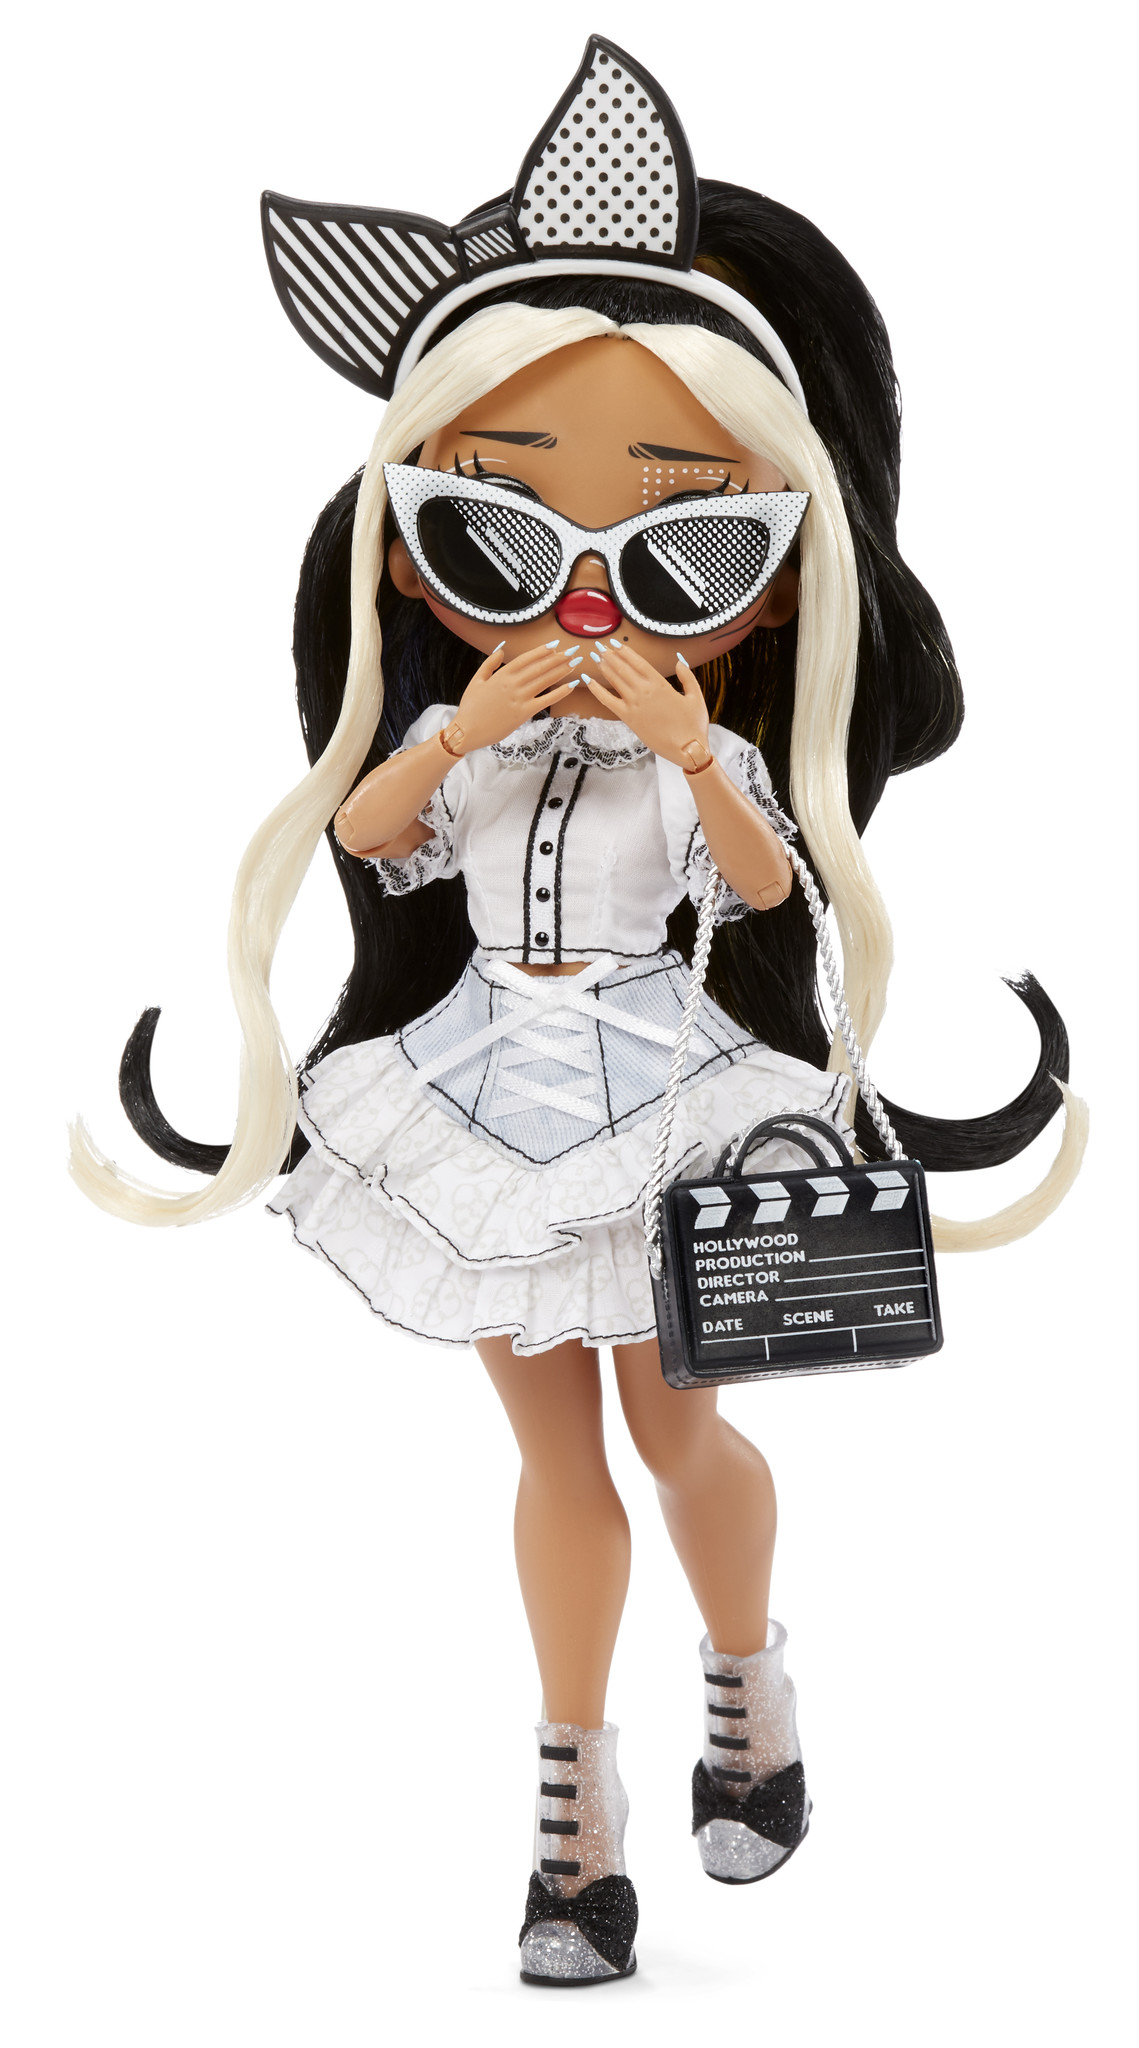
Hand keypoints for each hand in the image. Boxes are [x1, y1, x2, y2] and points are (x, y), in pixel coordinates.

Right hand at [451, 640, 581, 751]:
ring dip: (562, 671)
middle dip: (558, 658)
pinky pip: (546, 701)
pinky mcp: (524, 713)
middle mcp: (513, 684)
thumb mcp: (476, 680)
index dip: (542, 650)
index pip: (526, 658)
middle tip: (573, 651)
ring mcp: (519, 699)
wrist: (466, 731)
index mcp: (502, 675)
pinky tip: (571, 686)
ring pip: (545, 681)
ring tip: (575, 663)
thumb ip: (490, 663)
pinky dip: (560, 693)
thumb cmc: (470, 707)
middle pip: (540, 667)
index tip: (556, 644)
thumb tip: (502, 648)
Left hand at [582, 643, 709, 766]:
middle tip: (600, 646)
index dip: (625, 651)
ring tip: (596, 656)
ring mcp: (634, 705)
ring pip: (615, 681)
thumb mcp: (696, 697)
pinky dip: (597, 690)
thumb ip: (687, 677)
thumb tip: (679, 661)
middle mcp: (644, 692)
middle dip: (610, 656)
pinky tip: (588, 680)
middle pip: (623, 668)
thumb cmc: (694, 725)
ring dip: (604, 667)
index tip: (615, 643)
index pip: (638, 662)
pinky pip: (608, 701)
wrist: (688, 750)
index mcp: (660, 684)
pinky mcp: (628, 719)